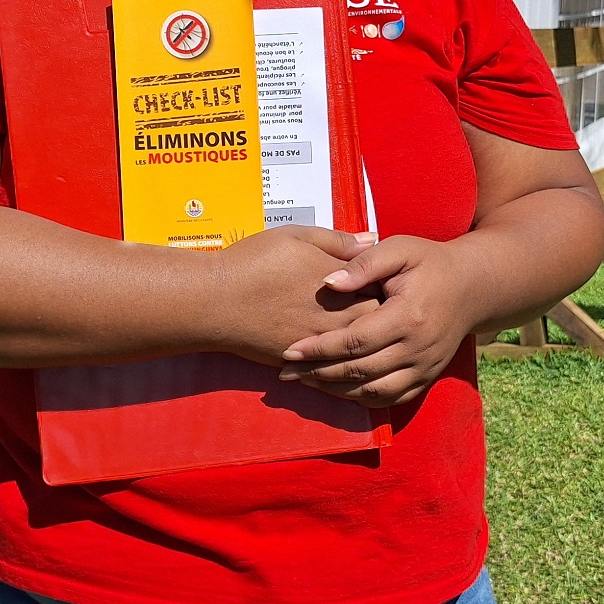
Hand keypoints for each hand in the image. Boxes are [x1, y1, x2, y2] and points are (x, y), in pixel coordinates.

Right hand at [205, 226, 379, 365]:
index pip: (385, 288)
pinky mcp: (303, 362)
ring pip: (360, 349)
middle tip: (380, 307)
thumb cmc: (253, 262)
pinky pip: (334, 366)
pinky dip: (341, 360)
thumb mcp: (296, 237)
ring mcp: (322, 343)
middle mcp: (337, 317)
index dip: (389, 284)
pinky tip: (339, 352)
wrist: (214, 301)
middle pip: (379, 322)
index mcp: (342, 284)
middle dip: (383, 316)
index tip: (387, 280)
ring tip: (362, 331)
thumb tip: (372, 239)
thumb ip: (338, 240)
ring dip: (364, 340)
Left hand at [278, 235, 477, 407]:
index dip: (320, 349)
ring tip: (305, 382)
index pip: (356, 340)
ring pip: (373, 392)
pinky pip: (390, 399)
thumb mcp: (399, 248)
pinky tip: (336, 390)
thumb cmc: (429, 262)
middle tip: (286, 372)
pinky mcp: (427, 378)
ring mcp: (425, 367)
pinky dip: (360, 399)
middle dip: (318, 373)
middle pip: (360, 371)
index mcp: (409, 315)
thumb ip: (363, 263)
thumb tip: (327, 283)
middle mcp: (419, 348)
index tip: (289, 350)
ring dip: (335, 391)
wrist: (473, 286)